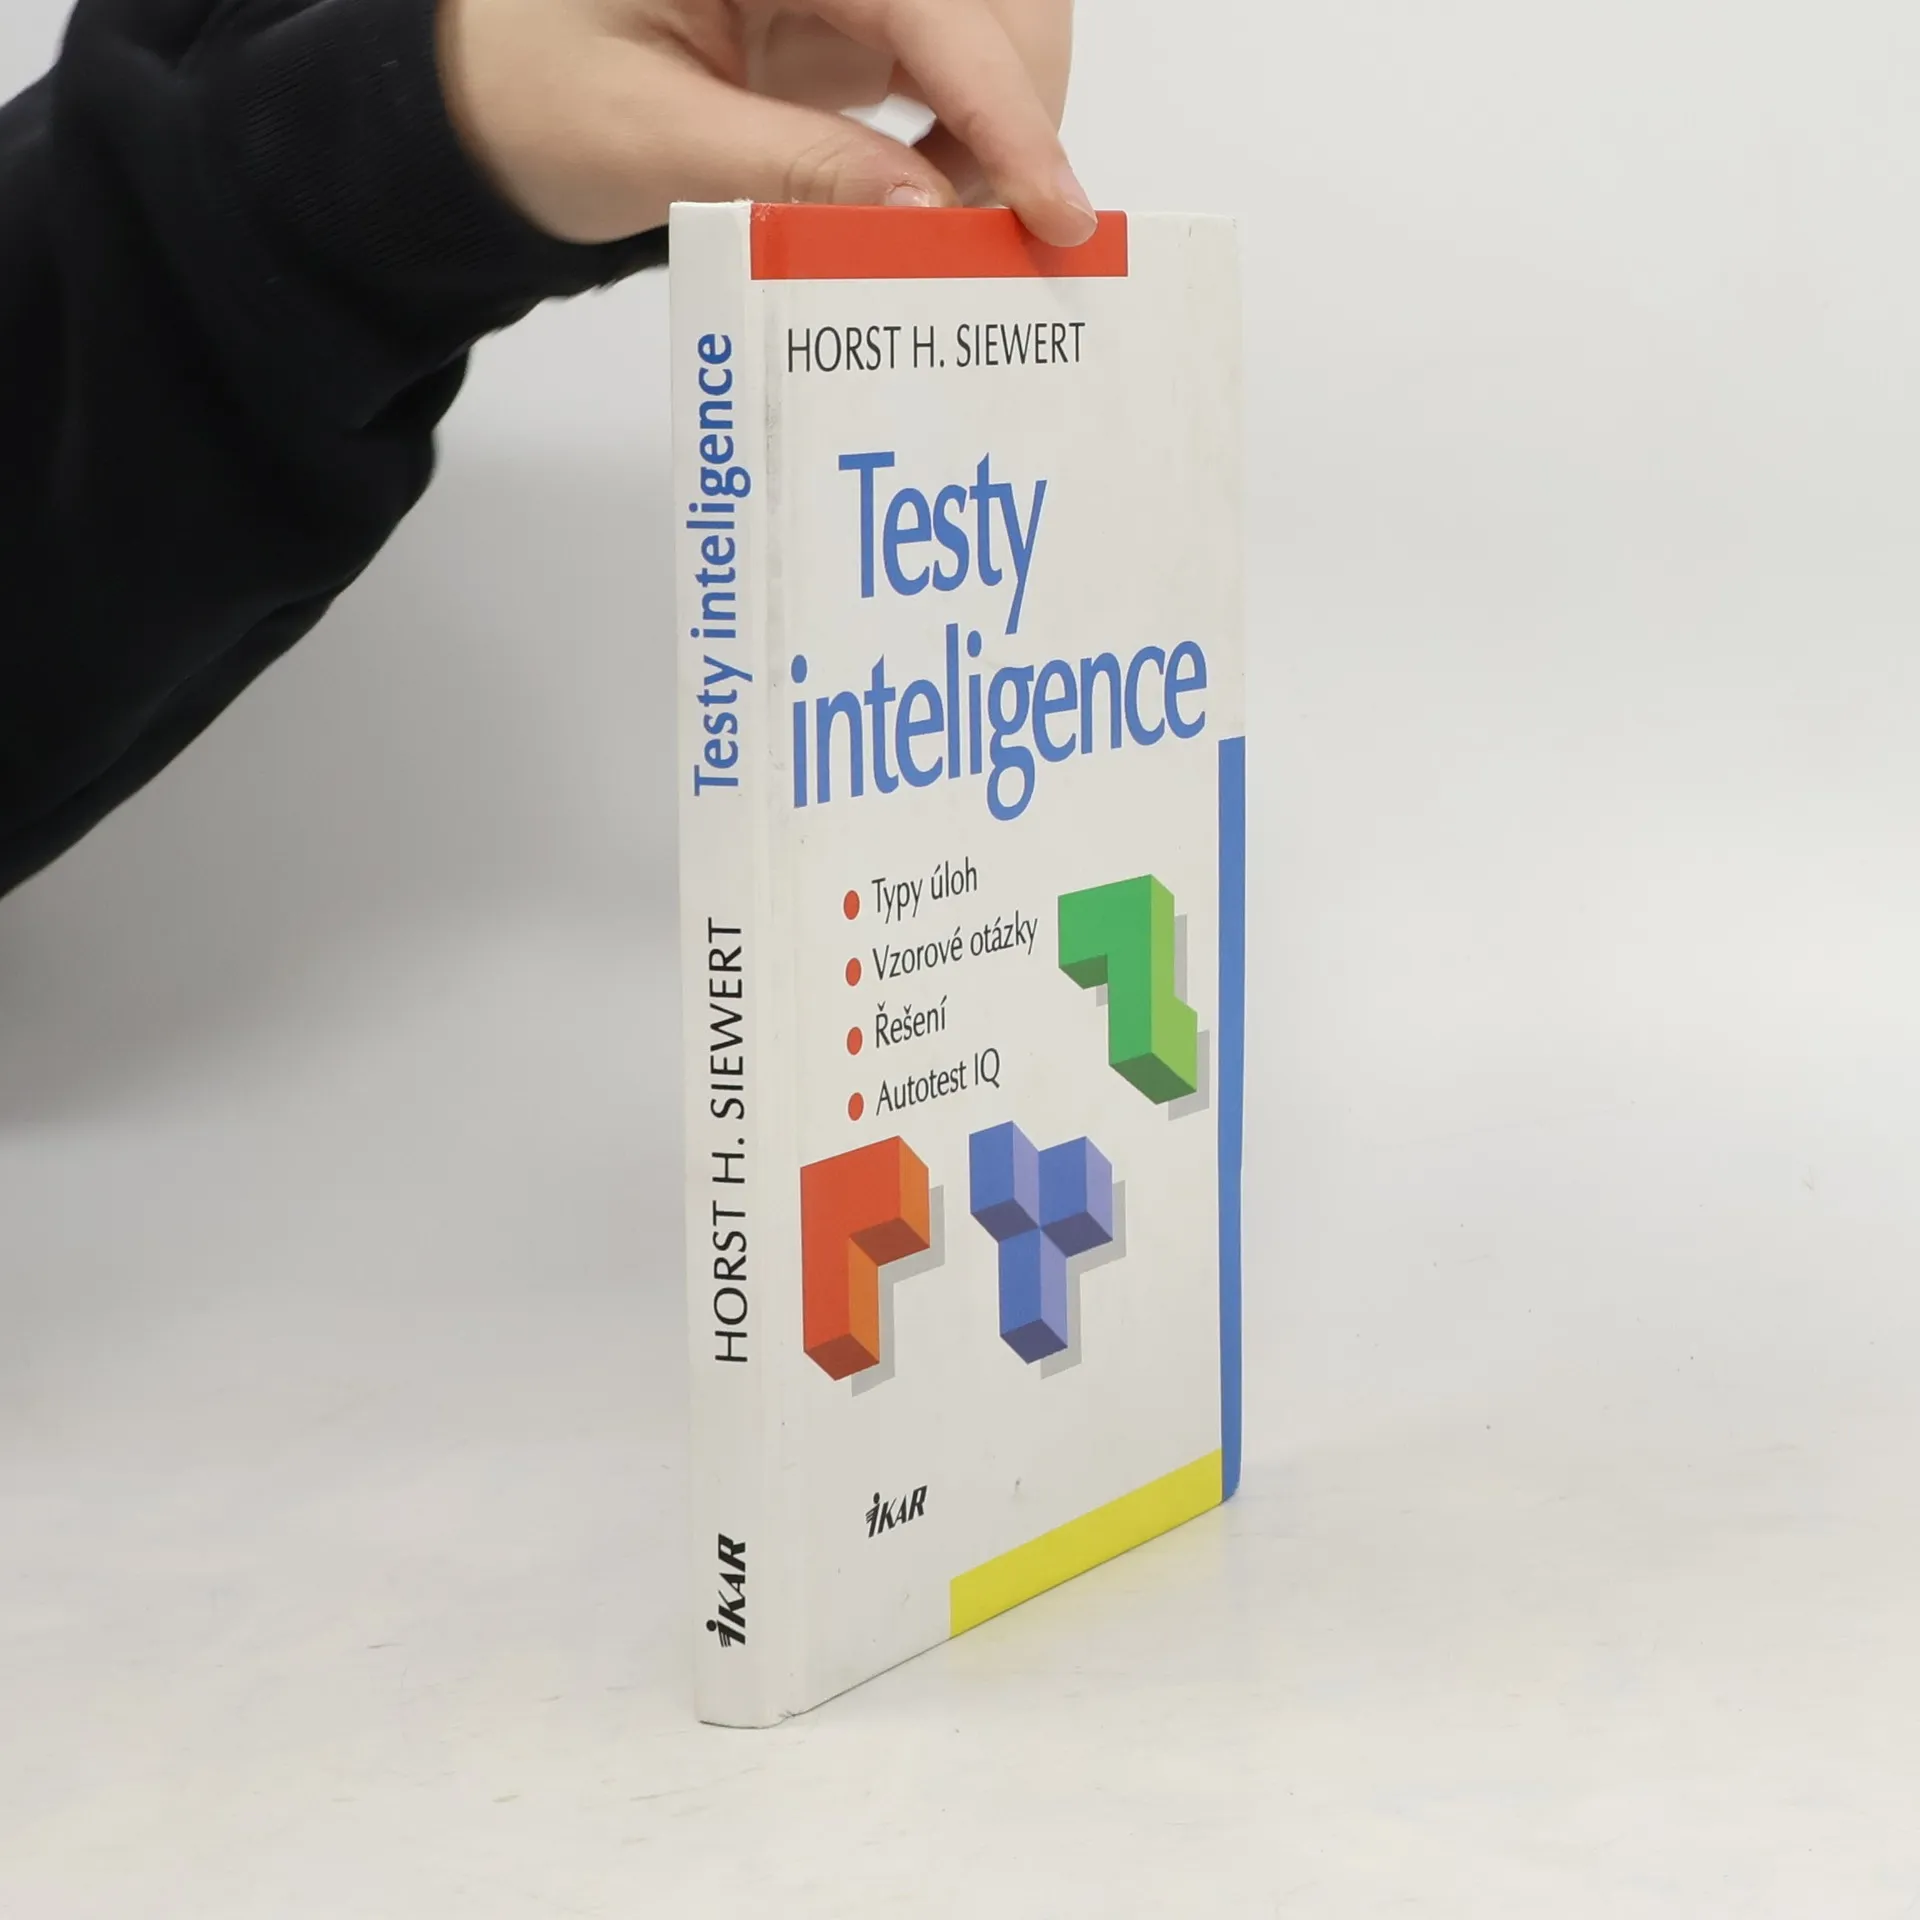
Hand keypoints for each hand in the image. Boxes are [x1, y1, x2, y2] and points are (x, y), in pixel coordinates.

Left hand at [436, 0, 1091, 249]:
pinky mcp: (856, 10)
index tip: (1053, 209)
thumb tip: (926, 214)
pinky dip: (974, 127)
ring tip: (958, 215)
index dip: (1004, 108)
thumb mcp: (646, 137)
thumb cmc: (534, 95)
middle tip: (1005, 233)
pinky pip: (955, 54)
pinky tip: (936, 189)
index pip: (928, 2)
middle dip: (1019, 110)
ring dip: (1005, 119)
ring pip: (991, 21)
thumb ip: (791, 168)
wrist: (496, 96)